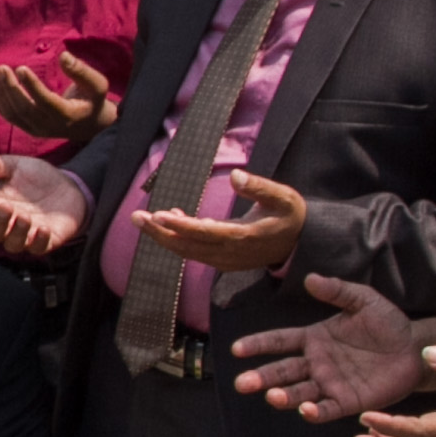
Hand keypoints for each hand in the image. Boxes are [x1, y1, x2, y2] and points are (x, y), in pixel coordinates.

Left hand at [0, 54, 111, 141]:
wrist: (89, 125)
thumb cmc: (93, 99)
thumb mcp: (96, 84)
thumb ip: (81, 71)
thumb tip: (63, 56)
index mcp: (67, 115)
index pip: (45, 101)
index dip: (32, 86)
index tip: (21, 68)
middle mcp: (49, 126)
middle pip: (25, 109)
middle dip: (11, 88)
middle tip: (2, 68)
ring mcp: (37, 130)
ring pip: (14, 114)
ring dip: (1, 93)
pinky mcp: (28, 128)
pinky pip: (9, 116)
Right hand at [0, 154, 86, 260]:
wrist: (68, 186)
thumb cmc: (37, 177)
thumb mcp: (17, 166)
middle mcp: (8, 225)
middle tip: (6, 207)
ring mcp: (27, 235)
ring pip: (13, 245)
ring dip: (17, 234)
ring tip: (25, 217)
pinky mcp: (47, 241)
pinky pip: (39, 248)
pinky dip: (40, 241)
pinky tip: (43, 229)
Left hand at [131, 169, 308, 273]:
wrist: (299, 243)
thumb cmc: (290, 215)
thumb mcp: (283, 198)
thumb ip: (260, 187)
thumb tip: (237, 176)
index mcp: (244, 237)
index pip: (206, 233)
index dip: (181, 227)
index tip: (159, 216)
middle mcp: (230, 254)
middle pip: (188, 247)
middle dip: (160, 233)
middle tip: (136, 217)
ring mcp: (225, 260)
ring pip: (188, 252)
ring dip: (164, 237)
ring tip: (143, 219)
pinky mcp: (222, 260)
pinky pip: (195, 252)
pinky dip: (178, 239)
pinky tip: (170, 220)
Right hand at [231, 276, 428, 421]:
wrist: (416, 349)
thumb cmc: (388, 324)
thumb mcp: (363, 300)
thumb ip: (337, 291)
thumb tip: (310, 278)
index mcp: (315, 338)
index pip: (280, 341)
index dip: (258, 344)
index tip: (237, 349)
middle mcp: (317, 363)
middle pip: (282, 371)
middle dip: (261, 378)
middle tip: (242, 384)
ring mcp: (330, 384)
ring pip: (299, 392)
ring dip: (284, 396)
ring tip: (272, 396)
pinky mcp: (348, 402)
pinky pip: (327, 409)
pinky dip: (315, 412)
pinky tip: (306, 410)